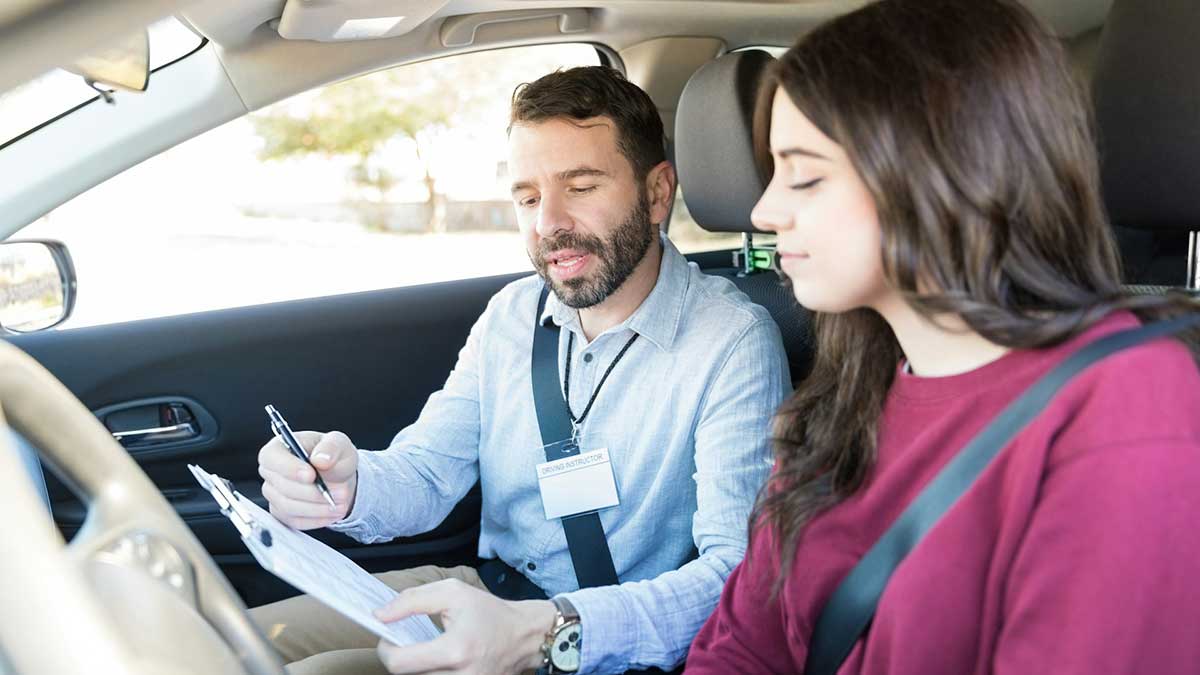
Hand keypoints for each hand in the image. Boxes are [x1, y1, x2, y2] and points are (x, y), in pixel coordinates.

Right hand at [257, 430, 358, 528]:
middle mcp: (271, 471)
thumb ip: (331, 447)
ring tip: (341, 503)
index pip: (271, 458)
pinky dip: (316, 519)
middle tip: (340, 492)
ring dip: (317, 508)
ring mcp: (274, 494)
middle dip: (313, 492)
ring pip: (289, 506)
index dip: (290, 469)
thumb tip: (321, 459)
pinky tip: (333, 513)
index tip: (312, 475)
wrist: (338, 477)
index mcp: (278, 447)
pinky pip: (295, 520)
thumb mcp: (338, 443)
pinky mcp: (281, 513)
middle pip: (283, 486)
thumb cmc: (332, 455)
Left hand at [373, 579, 555, 674]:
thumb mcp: (452, 592)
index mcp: (455, 649)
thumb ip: (411, 600)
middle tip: (405, 642)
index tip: (388, 637)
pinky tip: (436, 661)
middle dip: (400, 658)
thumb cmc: (490, 612)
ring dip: (416, 668)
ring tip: (424, 652)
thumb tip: (380, 616)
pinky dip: (430, 673)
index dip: (386, 650)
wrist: (525, 636)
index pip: (400, 664)